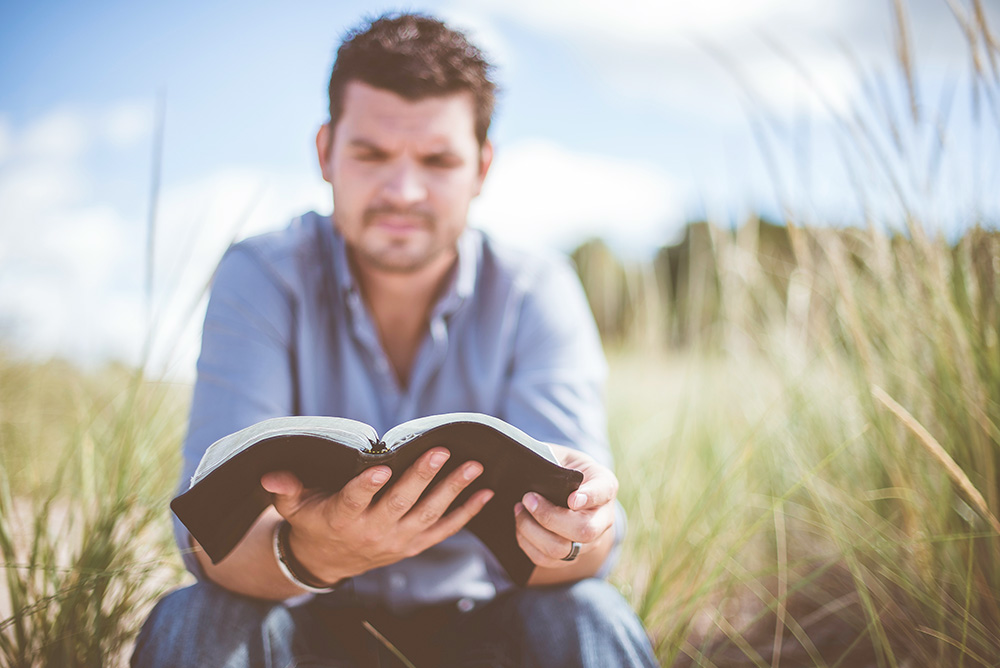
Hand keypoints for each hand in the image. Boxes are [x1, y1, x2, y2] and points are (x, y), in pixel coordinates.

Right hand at [260, 447, 492, 584]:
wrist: (328, 560)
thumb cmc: (312, 520)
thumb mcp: (293, 506)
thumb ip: (285, 489)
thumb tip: (270, 475)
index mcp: (342, 516)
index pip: (355, 500)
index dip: (366, 485)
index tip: (379, 468)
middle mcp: (373, 530)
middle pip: (401, 503)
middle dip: (422, 477)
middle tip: (441, 451)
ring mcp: (398, 539)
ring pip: (429, 513)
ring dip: (453, 490)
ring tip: (474, 466)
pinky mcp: (415, 544)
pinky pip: (445, 529)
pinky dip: (467, 512)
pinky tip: (486, 493)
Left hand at [514, 444, 617, 572]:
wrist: (566, 489)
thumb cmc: (561, 467)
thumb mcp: (561, 455)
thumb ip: (552, 460)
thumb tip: (533, 468)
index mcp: (605, 485)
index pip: (603, 491)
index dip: (590, 497)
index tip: (571, 499)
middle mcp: (603, 518)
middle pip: (584, 530)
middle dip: (549, 517)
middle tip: (527, 498)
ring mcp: (589, 541)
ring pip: (562, 549)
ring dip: (533, 531)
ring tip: (518, 509)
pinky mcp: (569, 556)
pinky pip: (547, 560)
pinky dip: (527, 543)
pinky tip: (519, 525)